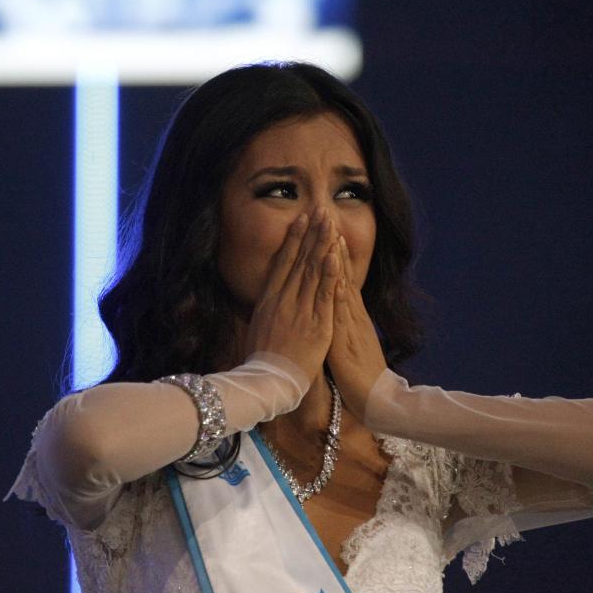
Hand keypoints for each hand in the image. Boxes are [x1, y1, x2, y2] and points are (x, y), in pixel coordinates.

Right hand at [243, 207, 340, 384]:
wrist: (267, 383)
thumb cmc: (261, 361)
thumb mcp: (258, 329)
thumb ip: (266, 310)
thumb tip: (266, 299)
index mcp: (269, 301)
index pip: (283, 263)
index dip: (293, 239)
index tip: (301, 219)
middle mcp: (283, 300)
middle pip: (299, 260)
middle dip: (311, 233)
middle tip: (320, 209)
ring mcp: (299, 311)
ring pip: (312, 271)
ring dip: (321, 244)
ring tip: (329, 222)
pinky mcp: (315, 325)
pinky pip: (323, 295)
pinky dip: (328, 274)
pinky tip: (334, 255)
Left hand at [327, 235, 387, 419]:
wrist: (379, 398)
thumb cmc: (362, 375)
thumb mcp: (350, 343)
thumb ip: (344, 324)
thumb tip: (334, 310)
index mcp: (350, 314)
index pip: (339, 275)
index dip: (332, 251)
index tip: (325, 227)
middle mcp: (352, 313)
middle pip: (341, 272)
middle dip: (332, 243)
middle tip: (326, 215)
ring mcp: (351, 323)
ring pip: (342, 284)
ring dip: (336, 258)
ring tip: (331, 231)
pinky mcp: (347, 337)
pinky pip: (341, 310)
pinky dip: (338, 288)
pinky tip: (335, 271)